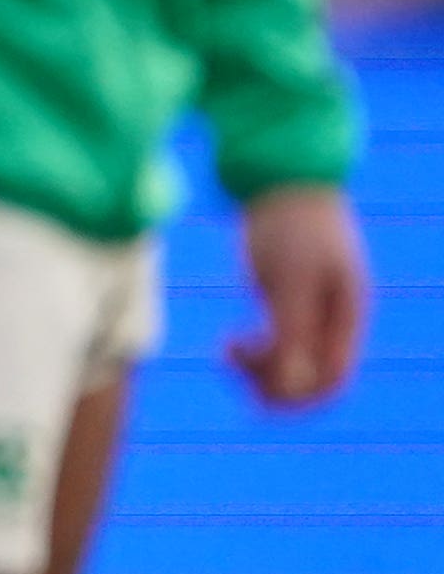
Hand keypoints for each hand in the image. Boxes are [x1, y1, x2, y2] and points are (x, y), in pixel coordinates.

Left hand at [231, 183, 369, 408]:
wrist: (280, 179)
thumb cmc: (289, 224)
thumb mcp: (288, 277)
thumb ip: (293, 330)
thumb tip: (292, 384)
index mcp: (346, 316)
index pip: (333, 380)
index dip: (296, 394)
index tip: (251, 380)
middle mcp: (336, 320)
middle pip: (314, 380)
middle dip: (274, 384)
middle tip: (230, 361)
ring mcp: (315, 312)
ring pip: (295, 367)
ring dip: (261, 372)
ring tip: (227, 350)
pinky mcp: (290, 303)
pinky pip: (281, 347)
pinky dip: (257, 354)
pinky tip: (232, 340)